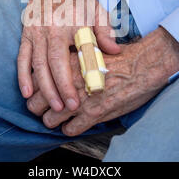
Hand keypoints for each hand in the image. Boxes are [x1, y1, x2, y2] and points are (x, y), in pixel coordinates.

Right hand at [17, 0, 120, 112]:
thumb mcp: (96, 9)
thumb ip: (105, 30)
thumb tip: (114, 51)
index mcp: (67, 23)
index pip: (69, 57)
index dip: (73, 79)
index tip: (80, 98)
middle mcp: (48, 29)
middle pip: (50, 64)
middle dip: (58, 89)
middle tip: (67, 108)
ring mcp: (34, 32)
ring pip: (35, 64)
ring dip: (42, 87)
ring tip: (51, 106)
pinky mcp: (25, 34)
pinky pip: (22, 58)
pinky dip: (23, 76)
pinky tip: (27, 92)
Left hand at [27, 26, 178, 135]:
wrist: (142, 65)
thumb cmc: (118, 56)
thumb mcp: (90, 49)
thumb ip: (71, 60)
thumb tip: (57, 67)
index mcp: (65, 63)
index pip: (35, 79)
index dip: (36, 88)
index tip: (41, 91)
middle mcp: (68, 82)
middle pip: (36, 102)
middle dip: (39, 107)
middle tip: (46, 107)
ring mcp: (79, 99)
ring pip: (49, 120)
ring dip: (52, 121)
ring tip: (59, 118)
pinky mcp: (93, 114)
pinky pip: (70, 130)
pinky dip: (70, 129)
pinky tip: (75, 124)